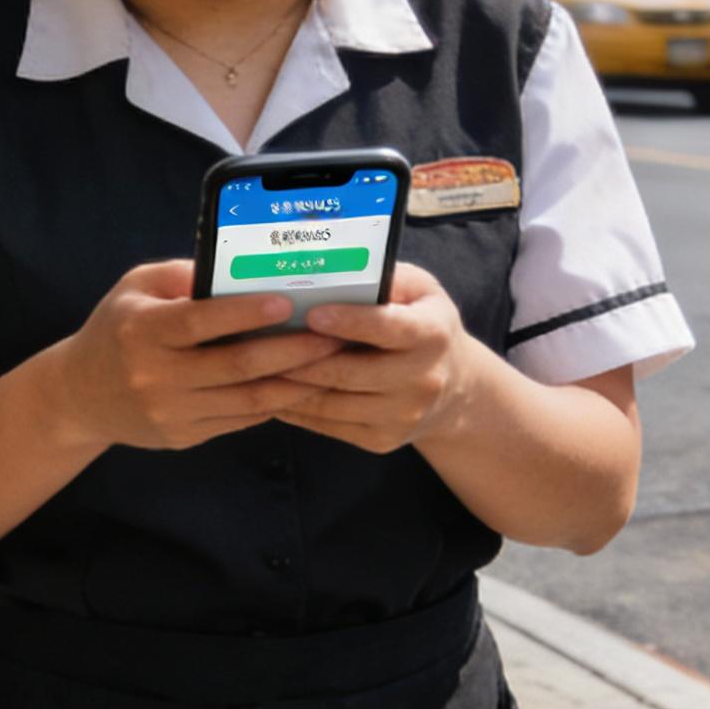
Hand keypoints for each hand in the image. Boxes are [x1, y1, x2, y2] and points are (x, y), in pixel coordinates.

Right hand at [48, 261, 346, 451]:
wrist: (79, 396)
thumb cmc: (116, 329)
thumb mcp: (135, 288)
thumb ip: (183, 276)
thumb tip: (238, 269)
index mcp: (142, 331)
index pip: (200, 322)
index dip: (245, 314)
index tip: (286, 302)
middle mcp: (155, 375)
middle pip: (236, 365)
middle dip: (291, 351)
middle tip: (332, 336)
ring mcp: (170, 412)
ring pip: (246, 400)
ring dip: (294, 382)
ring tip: (330, 364)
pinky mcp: (182, 436)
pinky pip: (238, 420)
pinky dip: (273, 403)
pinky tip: (299, 385)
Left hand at [273, 262, 484, 453]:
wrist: (455, 388)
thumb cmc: (422, 323)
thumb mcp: (419, 291)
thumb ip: (384, 279)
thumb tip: (334, 268)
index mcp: (432, 334)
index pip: (386, 328)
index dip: (349, 321)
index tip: (312, 314)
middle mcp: (422, 379)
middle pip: (349, 372)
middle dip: (301, 358)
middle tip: (261, 343)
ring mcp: (402, 416)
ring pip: (331, 403)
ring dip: (288, 386)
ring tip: (254, 365)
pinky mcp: (381, 440)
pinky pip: (327, 425)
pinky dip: (295, 409)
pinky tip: (269, 390)